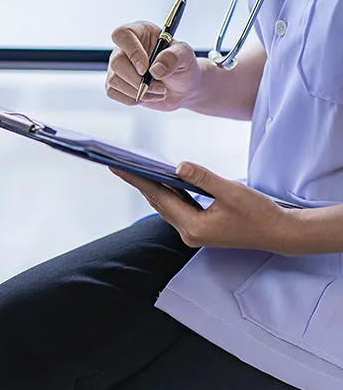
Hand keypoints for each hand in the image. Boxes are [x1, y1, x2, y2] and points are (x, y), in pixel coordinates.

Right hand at [106, 21, 201, 110]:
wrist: (182, 88)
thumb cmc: (182, 66)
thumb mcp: (185, 56)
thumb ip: (173, 57)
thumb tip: (154, 70)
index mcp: (140, 32)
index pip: (122, 34)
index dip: (132, 52)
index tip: (145, 69)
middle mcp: (125, 48)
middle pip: (116, 62)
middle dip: (137, 80)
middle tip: (160, 87)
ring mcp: (118, 66)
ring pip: (114, 80)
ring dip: (139, 92)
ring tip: (159, 91)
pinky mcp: (115, 83)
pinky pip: (113, 93)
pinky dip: (133, 99)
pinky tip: (147, 96)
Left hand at [111, 163, 291, 253]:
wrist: (280, 233)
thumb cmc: (259, 212)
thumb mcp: (231, 191)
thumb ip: (203, 178)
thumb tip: (178, 165)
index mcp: (194, 227)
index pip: (159, 198)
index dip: (137, 180)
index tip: (118, 166)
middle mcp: (189, 233)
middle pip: (158, 202)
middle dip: (139, 182)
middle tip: (118, 163)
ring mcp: (193, 233)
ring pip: (166, 206)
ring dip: (151, 187)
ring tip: (133, 168)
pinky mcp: (200, 229)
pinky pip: (177, 208)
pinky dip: (167, 193)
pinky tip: (161, 180)